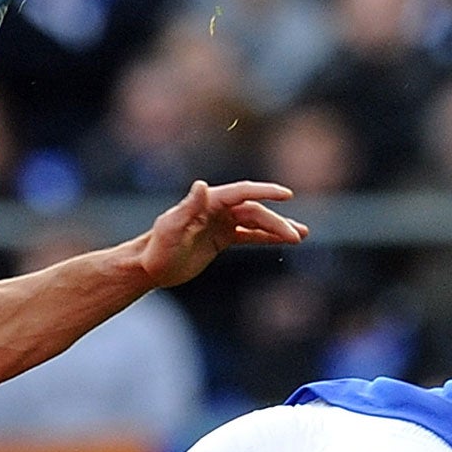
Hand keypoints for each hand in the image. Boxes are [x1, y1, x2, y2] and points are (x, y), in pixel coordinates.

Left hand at [136, 180, 302, 288]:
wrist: (150, 267)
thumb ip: (188, 207)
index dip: (265, 192)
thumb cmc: (158, 248)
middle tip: (296, 236)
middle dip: (277, 222)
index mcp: (209, 202)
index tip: (286, 195)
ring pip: (256, 222)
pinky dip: (266, 237)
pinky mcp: (223, 238)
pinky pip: (250, 235)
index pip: (243, 193)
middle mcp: (218, 208)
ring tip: (301, 235)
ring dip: (278, 227)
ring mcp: (222, 222)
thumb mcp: (171, 228)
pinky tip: (283, 241)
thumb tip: (202, 185)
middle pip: (254, 211)